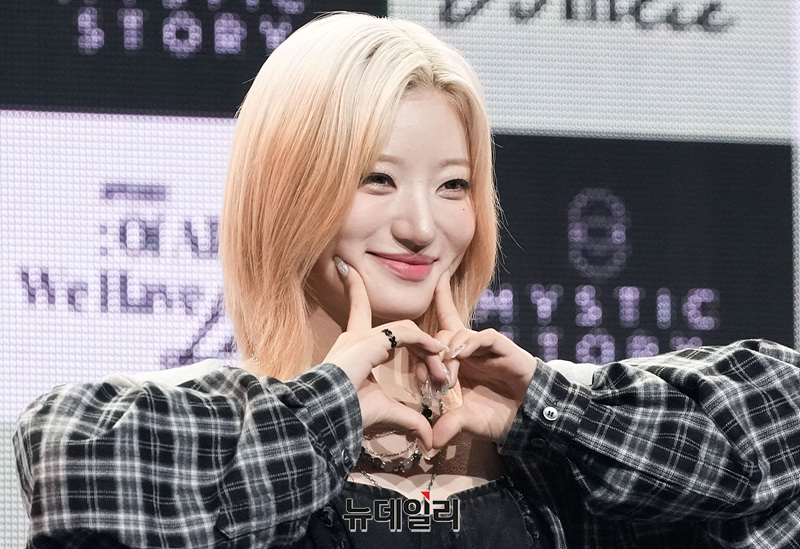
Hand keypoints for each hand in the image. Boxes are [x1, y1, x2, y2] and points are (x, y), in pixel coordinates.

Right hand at [322, 257, 448, 450]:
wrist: (327, 418)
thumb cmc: (348, 415)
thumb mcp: (386, 413)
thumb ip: (409, 419)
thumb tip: (428, 439)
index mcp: (353, 348)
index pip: (357, 310)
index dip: (355, 290)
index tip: (348, 268)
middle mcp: (355, 336)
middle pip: (400, 326)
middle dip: (424, 344)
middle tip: (443, 367)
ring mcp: (362, 337)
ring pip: (407, 331)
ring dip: (429, 349)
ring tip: (443, 370)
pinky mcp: (370, 342)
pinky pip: (406, 334)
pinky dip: (424, 342)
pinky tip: (438, 352)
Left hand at [431, 272, 537, 448]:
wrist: (530, 419)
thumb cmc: (499, 415)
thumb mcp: (468, 422)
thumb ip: (448, 427)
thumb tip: (428, 444)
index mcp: (458, 362)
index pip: (441, 331)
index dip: (434, 307)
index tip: (420, 295)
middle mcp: (469, 350)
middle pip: (442, 334)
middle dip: (429, 352)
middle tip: (428, 380)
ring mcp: (486, 347)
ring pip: (458, 333)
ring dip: (447, 351)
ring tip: (445, 375)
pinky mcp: (503, 348)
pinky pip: (484, 336)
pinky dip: (469, 343)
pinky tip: (460, 355)